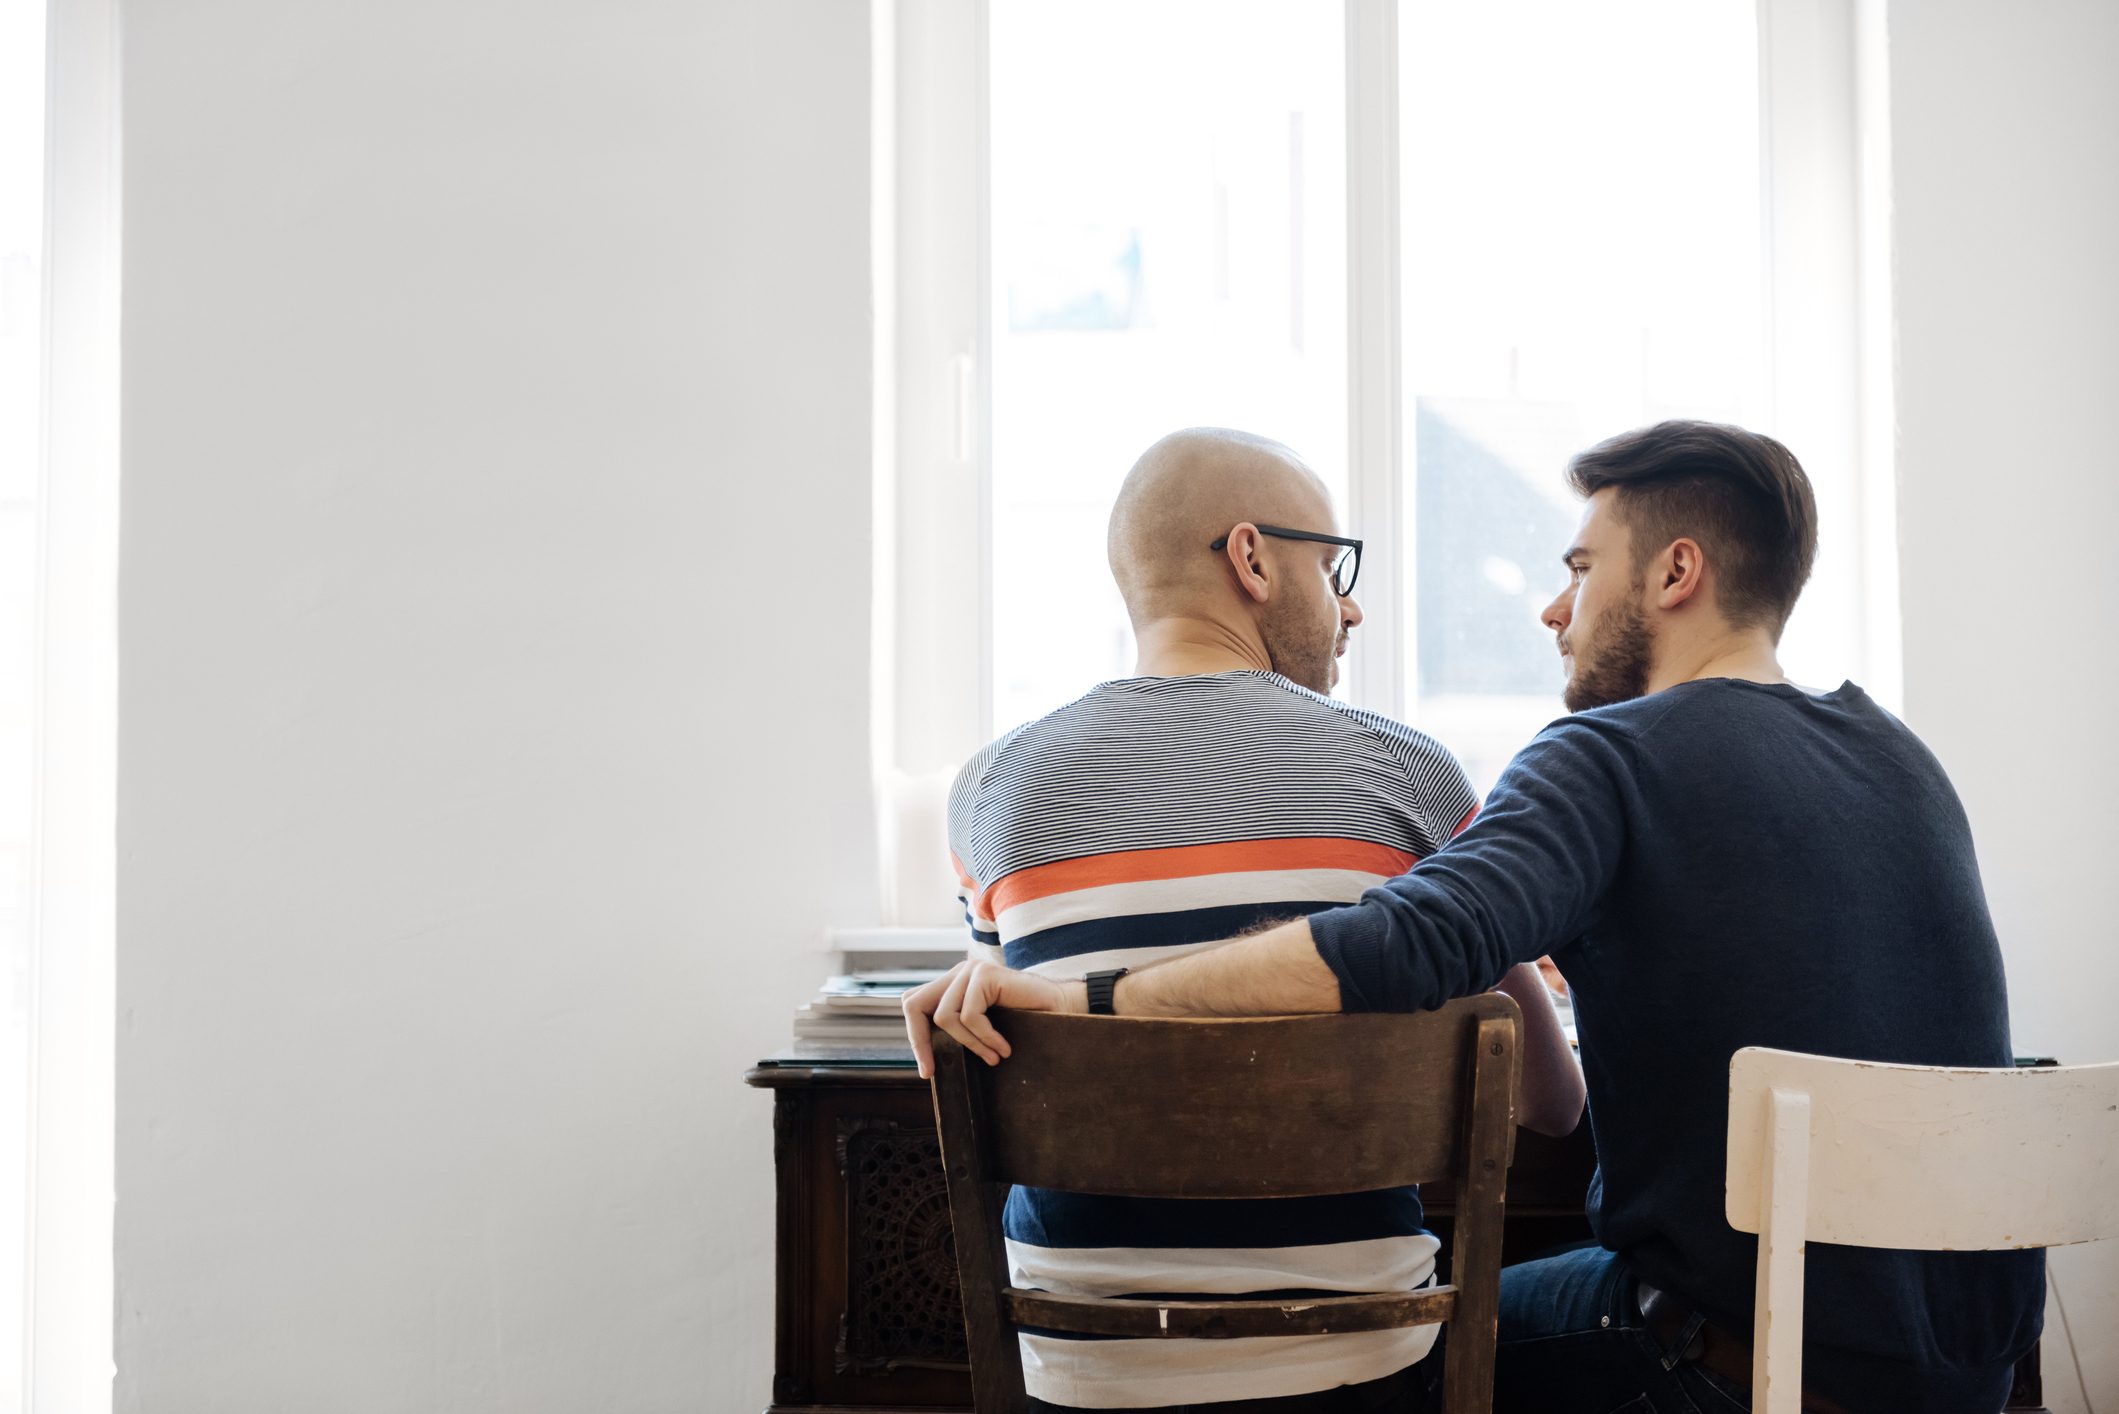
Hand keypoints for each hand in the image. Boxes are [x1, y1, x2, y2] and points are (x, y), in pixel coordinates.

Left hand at [902, 960, 1081, 1078]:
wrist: (1062, 1011)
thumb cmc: (1025, 1023)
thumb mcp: (982, 1029)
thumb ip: (957, 1028)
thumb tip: (925, 1054)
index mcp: (953, 983)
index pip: (914, 1003)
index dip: (915, 1036)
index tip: (928, 1070)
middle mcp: (959, 972)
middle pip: (914, 1004)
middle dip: (920, 1041)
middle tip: (933, 1071)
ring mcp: (971, 970)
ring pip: (945, 1016)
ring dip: (970, 1044)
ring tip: (995, 1057)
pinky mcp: (986, 974)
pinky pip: (971, 1016)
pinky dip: (986, 1038)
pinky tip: (1005, 1048)